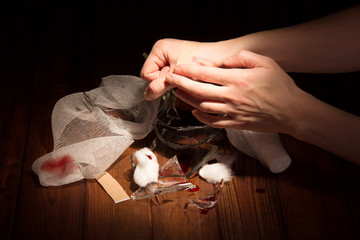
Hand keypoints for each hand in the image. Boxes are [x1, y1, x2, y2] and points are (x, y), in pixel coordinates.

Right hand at [140, 38, 237, 100]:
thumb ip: (160, 86)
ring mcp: (171, 57)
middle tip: (181, 79)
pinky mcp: (179, 62)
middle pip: (154, 77)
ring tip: (186, 77)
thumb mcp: (178, 76)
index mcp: (159, 48)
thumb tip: (147, 95)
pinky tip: (189, 77)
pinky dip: (180, 81)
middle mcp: (163, 51)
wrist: (223, 58)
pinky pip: (172, 77)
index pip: (146, 74)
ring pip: (163, 79)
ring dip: (174, 82)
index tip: (171, 80)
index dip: (157, 81)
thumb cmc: (204, 60)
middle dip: (167, 82)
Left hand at [165, 50, 305, 133]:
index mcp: (237, 80)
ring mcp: (233, 112)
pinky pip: (214, 122)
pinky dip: (202, 117)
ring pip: (204, 106)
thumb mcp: (266, 63)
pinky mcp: (236, 124)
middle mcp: (232, 97)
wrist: (292, 112)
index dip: (188, 71)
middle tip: (170, 80)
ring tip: (178, 93)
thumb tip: (225, 61)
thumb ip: (243, 58)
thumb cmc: (281, 86)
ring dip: (188, 99)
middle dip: (182, 84)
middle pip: (200, 90)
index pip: (206, 74)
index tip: (177, 68)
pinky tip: (195, 112)